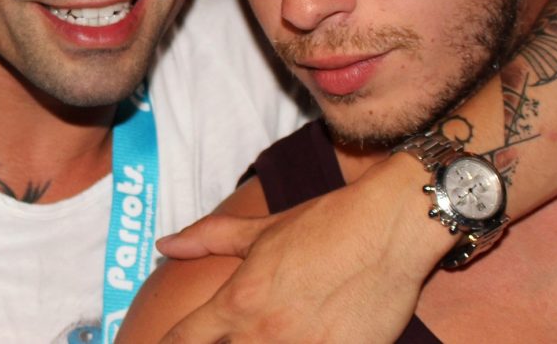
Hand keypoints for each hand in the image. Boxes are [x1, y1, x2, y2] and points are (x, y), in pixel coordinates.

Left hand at [153, 154, 452, 342]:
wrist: (390, 227)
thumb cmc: (327, 224)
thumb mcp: (262, 231)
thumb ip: (209, 239)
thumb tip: (165, 243)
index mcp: (238, 302)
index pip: (183, 340)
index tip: (180, 342)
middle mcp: (262, 333)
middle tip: (244, 334)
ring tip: (281, 335)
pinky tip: (313, 340)